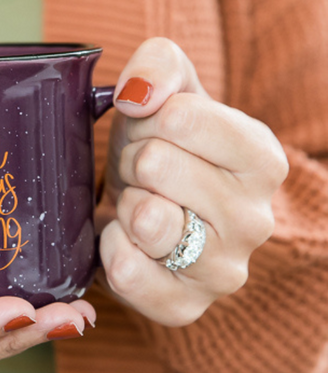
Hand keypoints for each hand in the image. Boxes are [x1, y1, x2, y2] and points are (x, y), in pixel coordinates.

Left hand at [97, 38, 288, 326]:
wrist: (147, 206)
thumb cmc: (160, 147)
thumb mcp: (165, 90)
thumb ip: (158, 64)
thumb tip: (139, 92)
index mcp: (262, 160)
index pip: (180, 118)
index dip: (147, 119)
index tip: (153, 132)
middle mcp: (256, 220)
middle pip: (156, 164)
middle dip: (133, 160)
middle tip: (142, 173)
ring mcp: (223, 271)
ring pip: (146, 218)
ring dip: (124, 204)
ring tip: (137, 204)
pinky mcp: (183, 307)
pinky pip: (127, 270)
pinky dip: (110, 247)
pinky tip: (124, 239)